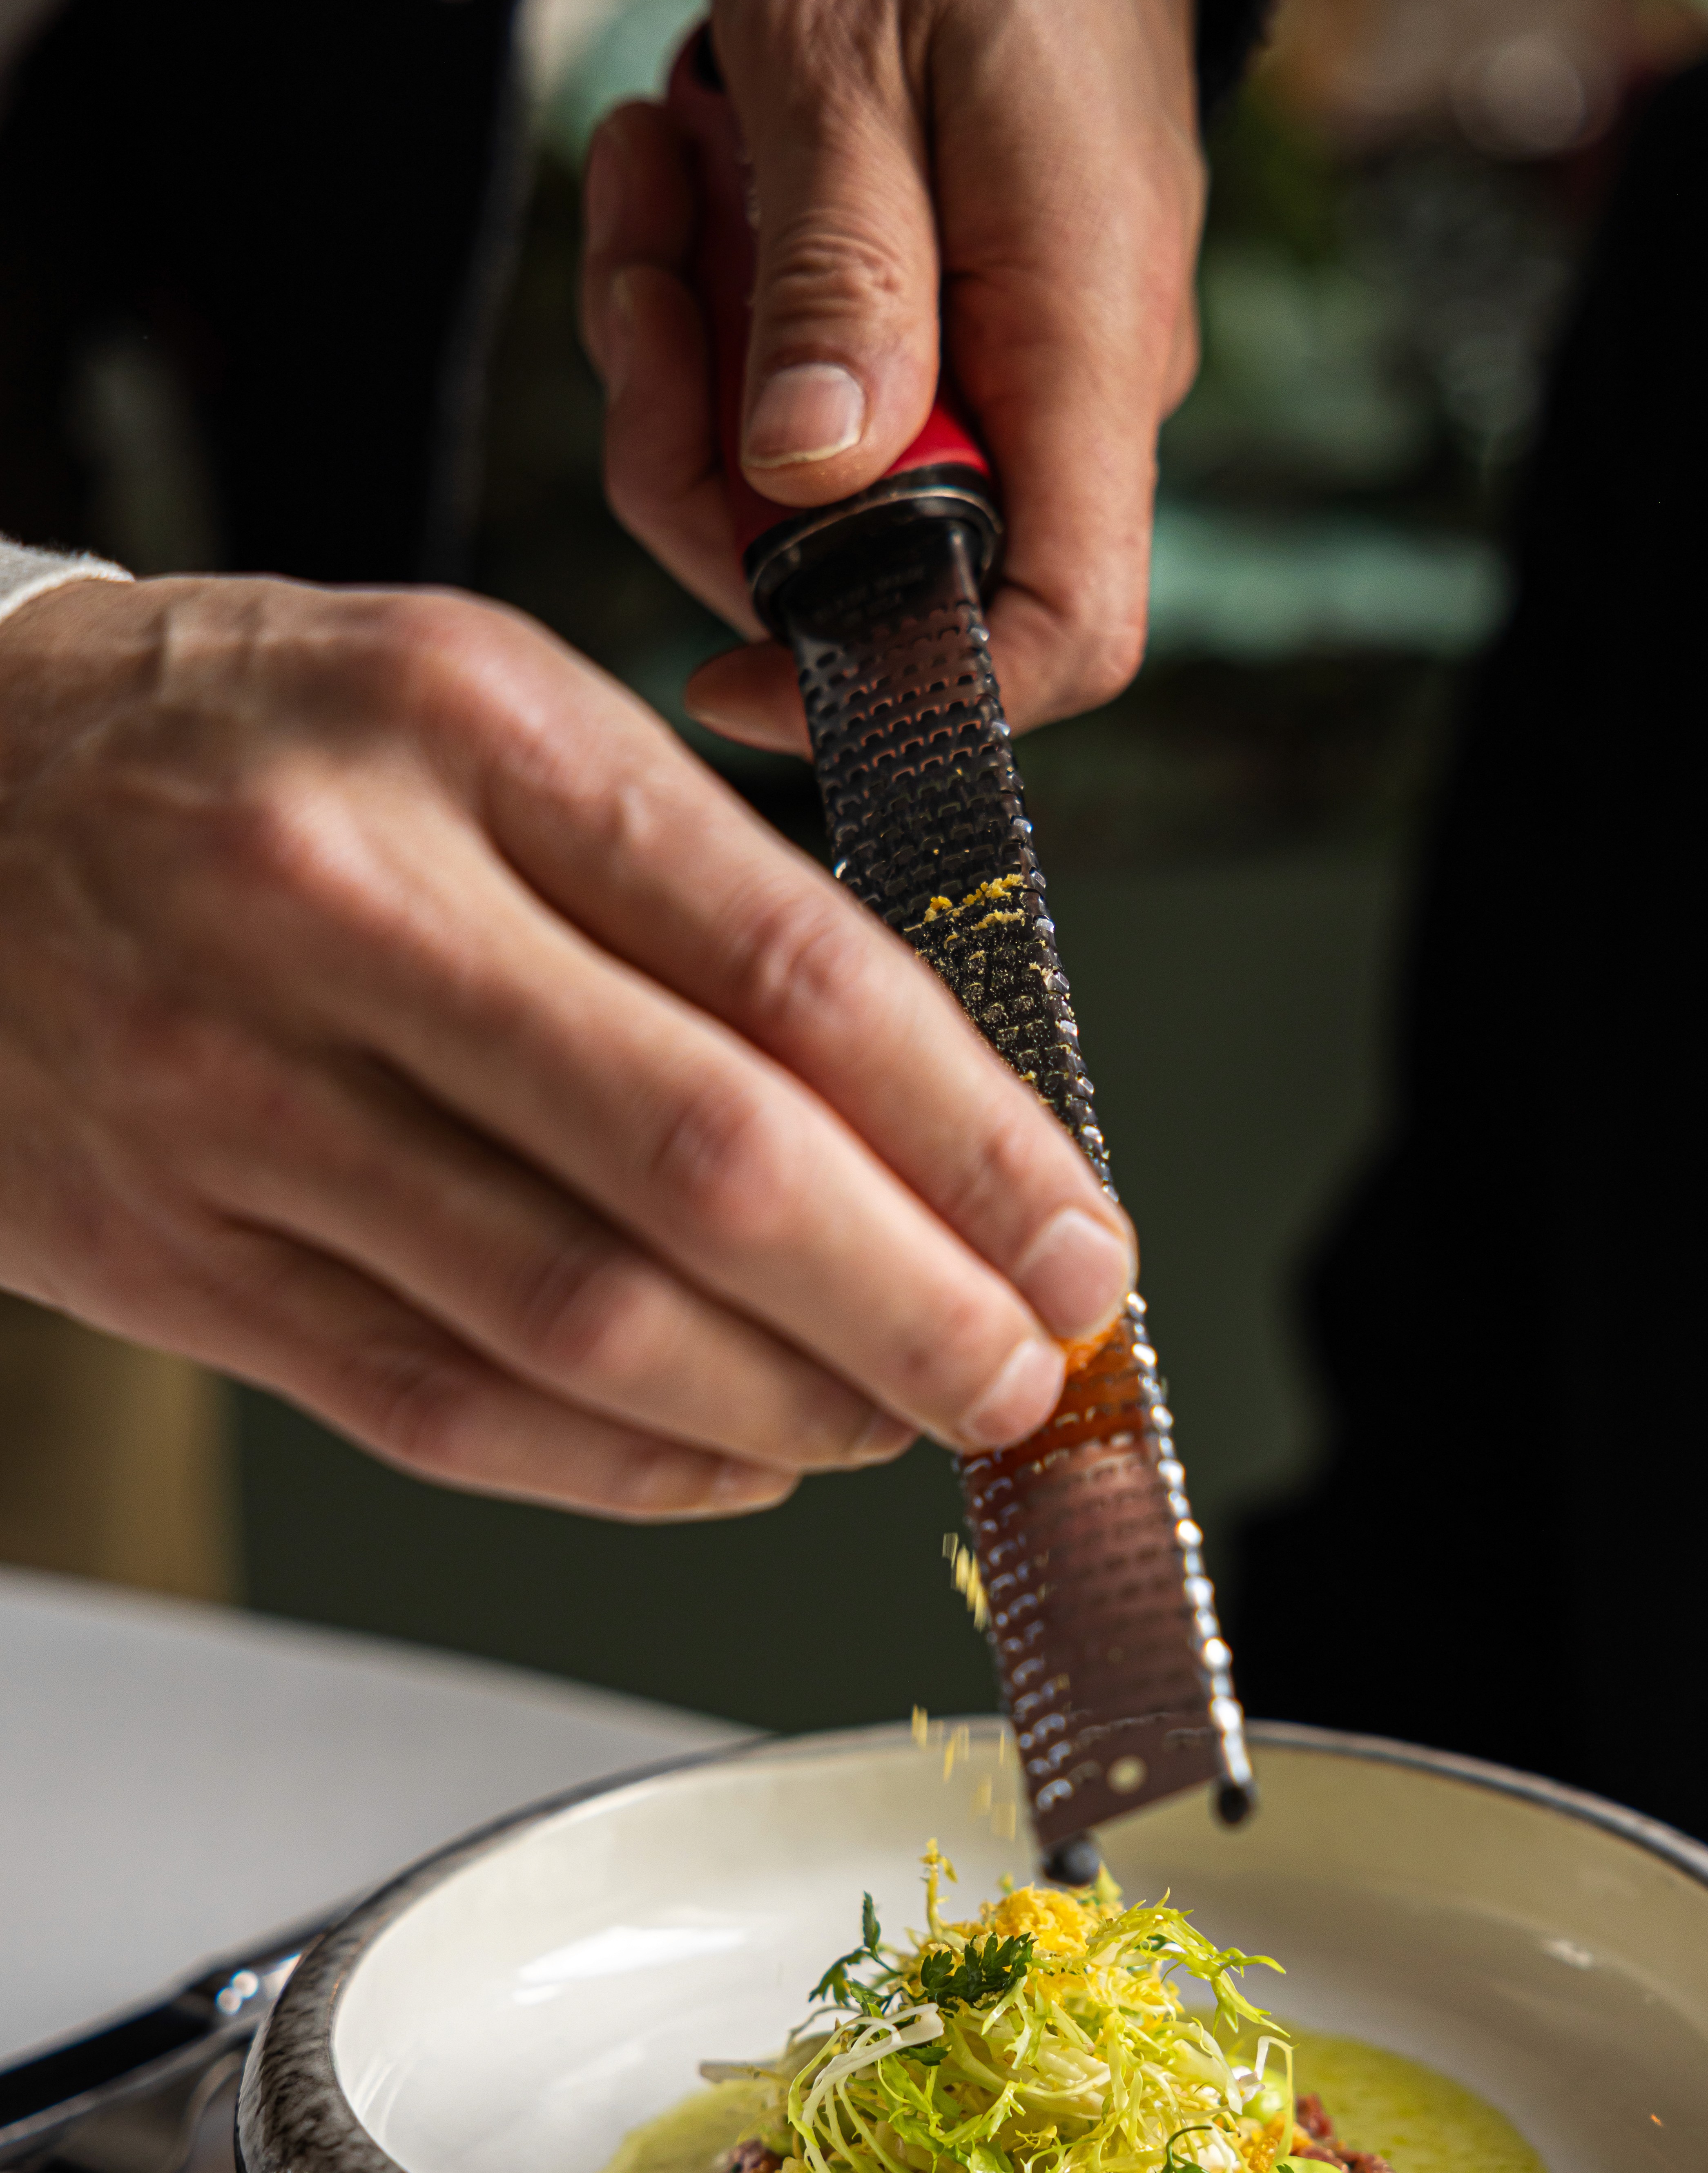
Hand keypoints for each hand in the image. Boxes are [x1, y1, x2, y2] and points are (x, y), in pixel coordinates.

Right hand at [0, 577, 1135, 1513]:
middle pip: (707, 1163)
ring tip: (896, 1418)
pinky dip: (628, 1464)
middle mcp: (349, 906)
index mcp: (472, 733)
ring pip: (581, 1315)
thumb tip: (922, 1105)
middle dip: (913, 1302)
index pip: (795, 966)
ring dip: (786, 1402)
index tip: (1075, 1237)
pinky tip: (734, 1462)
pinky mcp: (167, 1254)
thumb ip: (684, 885)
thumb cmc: (240, 742)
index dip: (973, 1137)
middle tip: (1021, 1370)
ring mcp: (237, 1095)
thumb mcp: (474, 707)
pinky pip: (442, 1405)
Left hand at [579, 0, 1200, 748]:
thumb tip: (807, 482)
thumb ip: (835, 284)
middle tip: (644, 286)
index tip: (732, 671)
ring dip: (694, 365)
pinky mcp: (951, 306)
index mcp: (1081, 331)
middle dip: (714, 470)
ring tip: (657, 184)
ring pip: (820, 480)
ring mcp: (1013, 345)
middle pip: (883, 566)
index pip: (1062, 630)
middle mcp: (1068, 371)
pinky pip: (818, 385)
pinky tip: (689, 182)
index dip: (905, 690)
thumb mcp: (847, 61)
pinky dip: (723, 309)